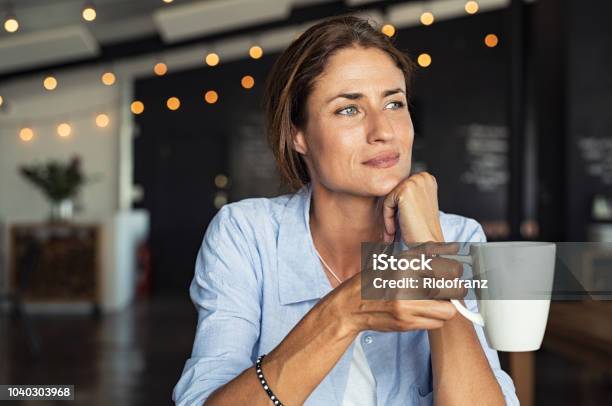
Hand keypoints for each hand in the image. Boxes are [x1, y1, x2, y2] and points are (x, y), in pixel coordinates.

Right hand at [323, 260, 460, 335]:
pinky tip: (425, 311)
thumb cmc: (372, 281)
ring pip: (448, 310)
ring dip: (446, 307)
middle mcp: (406, 284)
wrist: (350, 306)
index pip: (446, 268)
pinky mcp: (406, 323)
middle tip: (451, 289)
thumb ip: (421, 255)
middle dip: (456, 290)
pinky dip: (436, 318)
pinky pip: (436, 323)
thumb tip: (451, 248)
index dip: (455, 271)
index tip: (454, 273)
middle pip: (452, 290)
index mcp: (403, 264)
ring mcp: (406, 306)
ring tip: (436, 301)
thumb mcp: (393, 260)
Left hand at [382, 172, 443, 243]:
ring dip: (389, 217)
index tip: (400, 223)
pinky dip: (387, 219)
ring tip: (393, 232)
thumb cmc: (422, 228)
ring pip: (389, 198)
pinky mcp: (405, 191)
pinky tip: (393, 231)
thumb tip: (386, 185)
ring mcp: (414, 182)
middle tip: (394, 230)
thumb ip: (406, 193)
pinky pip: (386, 203)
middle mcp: (422, 177)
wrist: (428, 243)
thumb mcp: (416, 204)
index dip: (398, 208)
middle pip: (394, 192)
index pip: (400, 189)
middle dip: (393, 212)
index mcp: (427, 178)